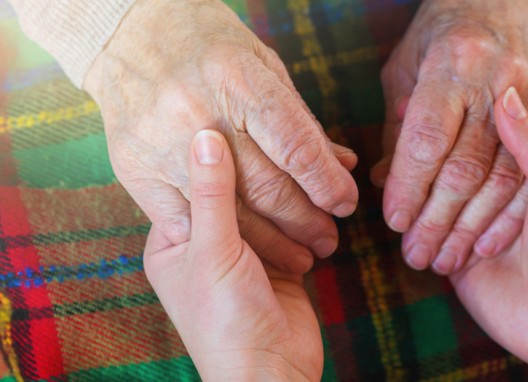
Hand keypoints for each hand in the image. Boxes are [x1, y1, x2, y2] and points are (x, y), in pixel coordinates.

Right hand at [85, 0, 358, 273]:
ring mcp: (160, 144)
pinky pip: (184, 222)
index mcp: (236, 78)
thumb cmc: (210, 45)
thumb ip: (299, 121)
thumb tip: (342, 165)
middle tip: (329, 239)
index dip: (326, 183)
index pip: (295, 146)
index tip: (346, 203)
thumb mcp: (263, 68)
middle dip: (306, 220)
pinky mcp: (135, 170)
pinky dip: (221, 239)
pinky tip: (250, 252)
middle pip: (265, 186)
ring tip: (303, 255)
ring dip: (273, 242)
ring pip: (228, 213)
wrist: (127, 35)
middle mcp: (196, 113)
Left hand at [144, 130, 322, 380]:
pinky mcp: (280, 266)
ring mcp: (246, 254)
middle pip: (237, 192)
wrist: (269, 374)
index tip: (239, 113)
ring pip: (270, 208)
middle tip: (288, 129)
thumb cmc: (225, 320)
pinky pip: (294, 229)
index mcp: (174, 239)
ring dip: (295, 190)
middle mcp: (208, 243)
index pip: (194, 181)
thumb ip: (214, 192)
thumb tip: (205, 134)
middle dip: (267, 168)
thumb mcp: (213, 249)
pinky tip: (330, 187)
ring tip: (323, 154)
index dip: (218, 151)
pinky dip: (311, 212)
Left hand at [372, 0, 527, 273]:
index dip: (409, 188)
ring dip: (470, 229)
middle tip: (416, 255)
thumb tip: (386, 183)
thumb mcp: (406, 70)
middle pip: (464, 168)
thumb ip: (398, 128)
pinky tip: (486, 243)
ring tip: (445, 260)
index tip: (394, 223)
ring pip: (500, 180)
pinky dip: (509, 217)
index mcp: (452, 65)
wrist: (509, 4)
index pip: (426, 141)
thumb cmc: (443, 38)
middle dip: (436, 221)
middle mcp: (496, 81)